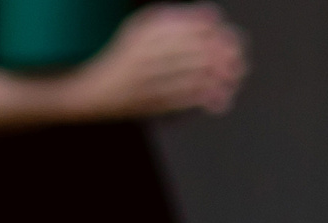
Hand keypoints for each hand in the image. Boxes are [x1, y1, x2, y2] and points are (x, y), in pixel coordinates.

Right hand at [73, 4, 246, 119]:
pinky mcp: (145, 101)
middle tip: (239, 64)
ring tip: (233, 82)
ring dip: (219, 81)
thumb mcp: (141, 28)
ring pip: (195, 76)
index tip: (233, 43)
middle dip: (225, 59)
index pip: (196, 28)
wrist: (88, 93)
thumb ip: (177, 19)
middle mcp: (146, 51)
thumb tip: (213, 16)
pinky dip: (204, 100)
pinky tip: (218, 101)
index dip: (221, 36)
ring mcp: (145, 78)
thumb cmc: (121, 60)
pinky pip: (183, 99)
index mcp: (147, 30)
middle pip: (199, 51)